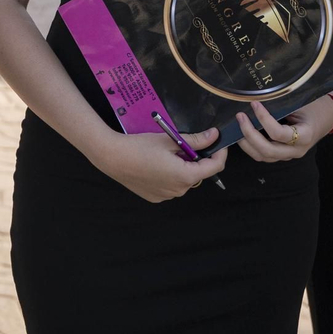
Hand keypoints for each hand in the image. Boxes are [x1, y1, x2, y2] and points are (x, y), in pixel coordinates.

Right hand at [91, 126, 227, 202]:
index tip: (218, 141)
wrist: (113, 157)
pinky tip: (155, 165)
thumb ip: (195, 140)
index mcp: (185, 176)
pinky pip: (170, 186)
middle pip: (197, 173)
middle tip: (182, 144)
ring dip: (182, 167)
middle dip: (196, 159)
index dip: (220, 153)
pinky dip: (170, 175)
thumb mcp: (169, 140)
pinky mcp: (155, 197)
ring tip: (166, 153)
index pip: (214, 167)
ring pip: (183, 180)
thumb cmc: (141, 146)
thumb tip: (214, 135)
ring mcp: (167, 196)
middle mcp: (179, 190)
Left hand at [236, 98, 330, 161]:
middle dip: (249, 134)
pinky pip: (263, 155)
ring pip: (263, 156)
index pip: (279, 133)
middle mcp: (296, 150)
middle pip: (268, 150)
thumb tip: (255, 99)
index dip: (264, 119)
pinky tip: (242, 134)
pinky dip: (250, 146)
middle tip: (240, 116)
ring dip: (246, 143)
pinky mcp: (282, 155)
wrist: (324, 118)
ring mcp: (289, 155)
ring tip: (237, 126)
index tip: (254, 103)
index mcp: (305, 136)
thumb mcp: (300, 104)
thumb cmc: (312, 107)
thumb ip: (280, 105)